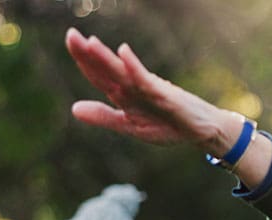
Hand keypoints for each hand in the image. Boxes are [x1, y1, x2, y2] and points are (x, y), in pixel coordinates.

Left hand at [64, 28, 233, 150]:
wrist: (200, 132)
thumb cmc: (168, 126)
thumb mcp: (130, 126)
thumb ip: (104, 117)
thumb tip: (74, 109)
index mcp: (123, 94)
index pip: (99, 75)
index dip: (83, 60)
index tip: (70, 40)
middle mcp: (134, 87)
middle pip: (107, 69)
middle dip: (88, 53)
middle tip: (70, 34)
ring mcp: (149, 89)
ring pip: (122, 72)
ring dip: (106, 58)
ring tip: (90, 43)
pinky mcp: (164, 94)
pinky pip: (145, 80)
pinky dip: (134, 67)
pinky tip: (123, 52)